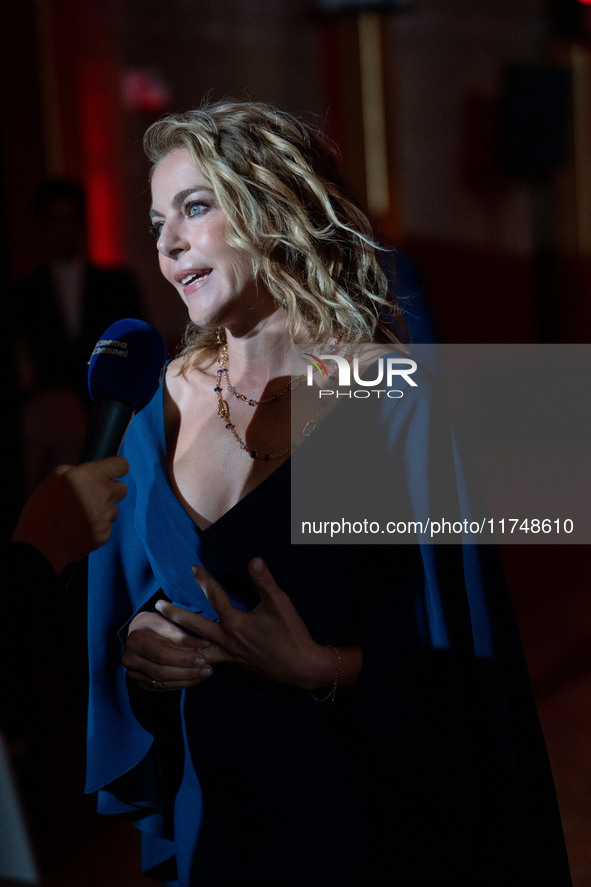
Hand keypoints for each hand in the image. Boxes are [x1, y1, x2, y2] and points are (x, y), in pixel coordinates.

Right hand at [11, 455, 128, 573]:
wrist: (41, 546)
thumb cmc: (42, 512)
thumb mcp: (50, 482)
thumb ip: (68, 471)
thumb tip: (76, 470)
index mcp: (92, 476)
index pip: (121, 464)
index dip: (115, 467)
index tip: (109, 472)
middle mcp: (104, 494)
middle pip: (122, 488)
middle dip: (110, 490)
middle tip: (92, 496)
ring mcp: (107, 516)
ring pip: (113, 509)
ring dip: (103, 510)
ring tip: (81, 516)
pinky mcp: (105, 534)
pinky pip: (106, 527)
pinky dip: (97, 527)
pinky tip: (80, 529)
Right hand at [122, 611, 212, 690]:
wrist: (138, 633)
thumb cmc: (154, 624)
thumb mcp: (167, 623)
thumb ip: (185, 636)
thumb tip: (206, 644)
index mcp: (136, 641)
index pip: (162, 654)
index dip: (184, 659)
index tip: (203, 659)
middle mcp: (130, 660)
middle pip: (162, 671)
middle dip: (188, 672)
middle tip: (208, 670)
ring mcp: (133, 674)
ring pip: (163, 683)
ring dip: (186, 680)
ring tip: (205, 674)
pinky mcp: (140, 683)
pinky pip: (161, 688)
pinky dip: (180, 684)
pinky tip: (194, 679)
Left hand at [154, 559, 339, 689]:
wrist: (300, 666)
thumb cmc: (290, 633)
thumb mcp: (279, 603)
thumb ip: (264, 581)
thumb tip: (254, 560)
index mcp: (235, 624)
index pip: (215, 597)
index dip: (204, 580)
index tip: (193, 568)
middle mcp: (226, 640)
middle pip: (193, 626)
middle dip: (175, 614)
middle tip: (157, 605)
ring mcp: (228, 655)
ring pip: (196, 649)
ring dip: (179, 640)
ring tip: (164, 635)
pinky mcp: (234, 664)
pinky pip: (207, 661)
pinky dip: (196, 657)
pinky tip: (192, 655)